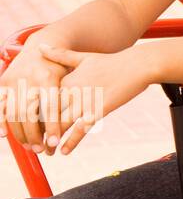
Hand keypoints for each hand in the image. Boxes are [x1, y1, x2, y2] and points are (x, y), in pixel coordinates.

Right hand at [0, 30, 72, 154]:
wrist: (39, 49)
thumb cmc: (60, 69)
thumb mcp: (69, 78)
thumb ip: (70, 97)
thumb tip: (82, 124)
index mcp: (48, 76)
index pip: (49, 106)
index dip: (51, 126)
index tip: (55, 142)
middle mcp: (28, 78)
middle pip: (29, 113)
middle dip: (34, 134)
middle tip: (41, 150)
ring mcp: (13, 81)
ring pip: (14, 112)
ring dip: (20, 133)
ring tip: (30, 146)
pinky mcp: (2, 84)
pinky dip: (1, 121)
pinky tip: (5, 135)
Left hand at [40, 47, 154, 154]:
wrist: (138, 65)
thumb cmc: (112, 61)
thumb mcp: (84, 57)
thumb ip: (61, 54)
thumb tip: (40, 46)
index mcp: (66, 79)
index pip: (41, 100)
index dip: (32, 115)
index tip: (28, 125)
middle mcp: (72, 91)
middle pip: (47, 115)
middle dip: (39, 131)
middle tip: (33, 144)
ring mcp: (85, 101)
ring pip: (60, 124)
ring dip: (51, 140)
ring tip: (46, 152)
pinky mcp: (99, 110)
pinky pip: (81, 129)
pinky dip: (71, 141)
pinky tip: (65, 151)